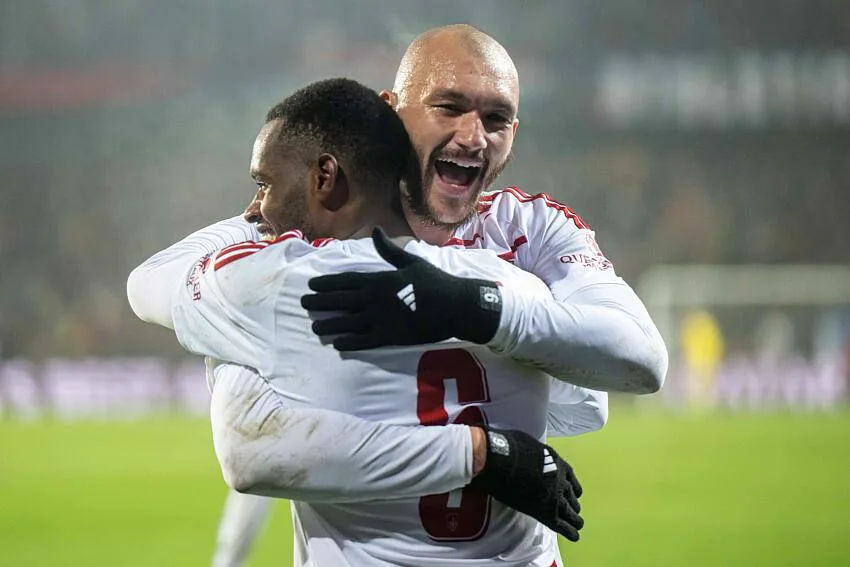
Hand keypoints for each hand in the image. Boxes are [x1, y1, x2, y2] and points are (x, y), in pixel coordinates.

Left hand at [300, 227, 502, 350]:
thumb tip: (375, 231)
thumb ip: (389, 250)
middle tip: (304, 303)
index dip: (327, 283)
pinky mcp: (390, 336)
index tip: (312, 285)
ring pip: (348, 322)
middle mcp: (375, 299)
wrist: (454, 305)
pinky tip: (336, 344)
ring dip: (330, 324)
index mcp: (380, 279)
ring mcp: (381, 318)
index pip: (347, 280)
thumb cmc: (434, 281)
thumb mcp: (411, 261)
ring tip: (315, 326)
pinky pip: (364, 341)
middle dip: (321, 302)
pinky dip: (349, 342)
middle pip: (341, 300)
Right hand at [471, 427, 583, 541]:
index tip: (573, 493)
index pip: (570, 479)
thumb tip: (530, 453)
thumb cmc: (508, 447)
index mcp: (557, 463)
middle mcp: (560, 480)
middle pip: (572, 497)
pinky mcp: (546, 512)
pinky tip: (574, 536)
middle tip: (572, 510)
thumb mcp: (529, 443)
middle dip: (572, 504)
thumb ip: (536, 453)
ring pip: (571, 513)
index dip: (572, 488)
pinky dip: (570, 532)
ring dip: (574, 518)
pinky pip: (563, 525)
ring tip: (576, 524)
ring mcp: (555, 497)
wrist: (501, 459)